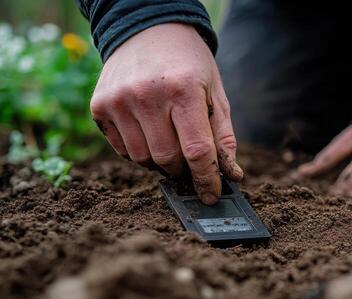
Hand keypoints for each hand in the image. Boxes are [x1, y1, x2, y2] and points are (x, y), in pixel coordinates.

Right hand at [90, 23, 242, 204]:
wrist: (148, 29)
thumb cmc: (189, 64)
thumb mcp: (214, 93)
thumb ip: (223, 136)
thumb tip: (232, 176)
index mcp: (183, 90)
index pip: (197, 150)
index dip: (207, 179)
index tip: (212, 195)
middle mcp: (147, 95)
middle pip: (168, 159)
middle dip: (183, 168)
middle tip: (189, 159)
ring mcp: (118, 100)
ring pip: (143, 159)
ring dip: (160, 161)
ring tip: (168, 139)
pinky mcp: (99, 106)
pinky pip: (122, 150)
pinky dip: (139, 151)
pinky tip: (147, 130)